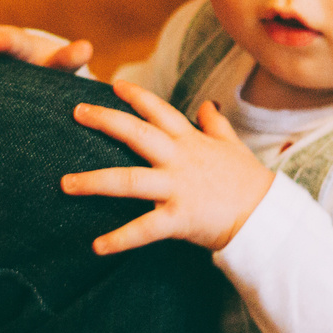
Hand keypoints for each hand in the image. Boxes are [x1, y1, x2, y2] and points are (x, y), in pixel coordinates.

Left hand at [62, 82, 275, 254]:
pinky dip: (119, 239)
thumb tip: (207, 104)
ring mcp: (177, 188)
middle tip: (77, 111)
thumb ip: (215, 125)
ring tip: (65, 183)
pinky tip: (96, 246)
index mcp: (191, 141)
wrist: (266, 217)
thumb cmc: (248, 182)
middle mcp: (180, 160)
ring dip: (94, 181)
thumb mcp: (233, 146)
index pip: (159, 111)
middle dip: (105, 121)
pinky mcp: (178, 218)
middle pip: (137, 134)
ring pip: (129, 180)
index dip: (136, 96)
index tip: (114, 85)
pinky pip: (144, 229)